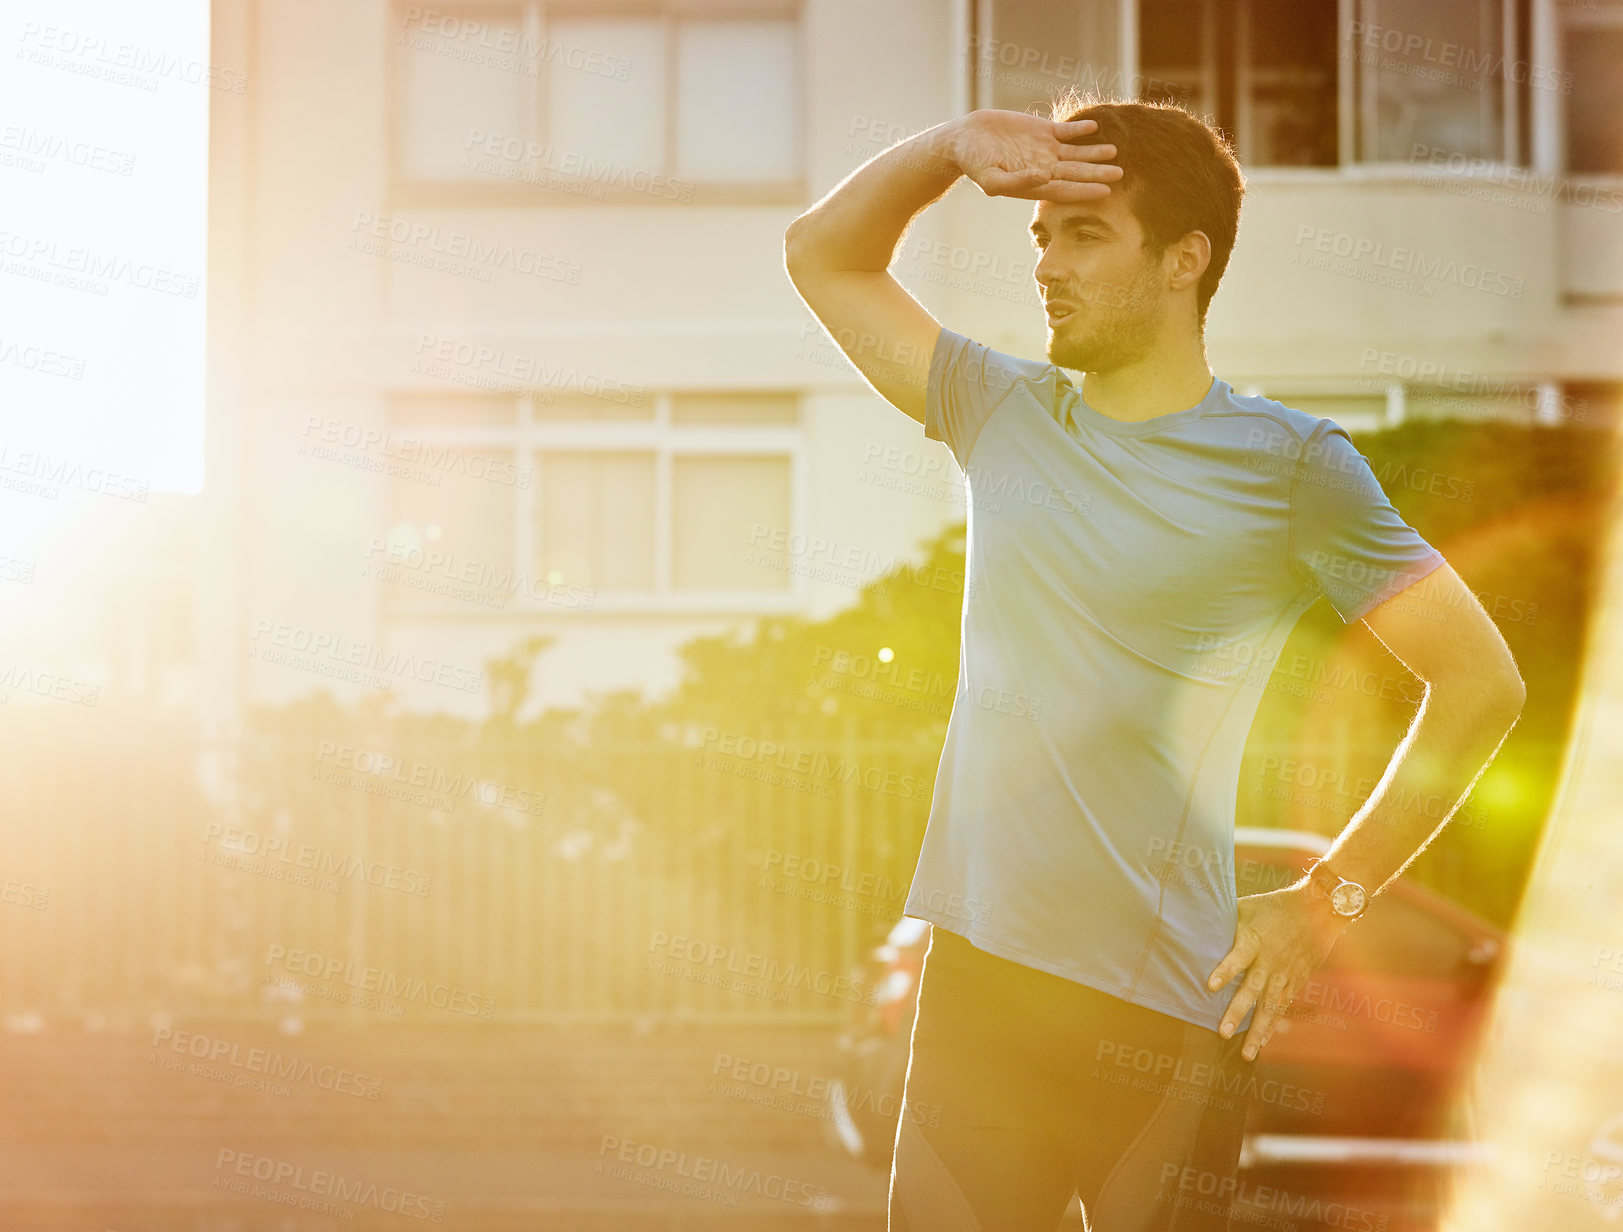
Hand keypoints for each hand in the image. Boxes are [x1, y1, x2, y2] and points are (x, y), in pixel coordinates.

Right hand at [945, 110, 1122, 202]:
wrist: (966, 139)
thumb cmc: (974, 164)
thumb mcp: (991, 178)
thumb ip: (1016, 183)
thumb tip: (1042, 178)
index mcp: (1034, 184)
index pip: (1065, 190)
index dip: (1085, 191)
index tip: (1105, 192)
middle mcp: (1044, 168)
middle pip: (1077, 172)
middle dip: (1098, 173)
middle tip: (1120, 173)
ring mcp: (1045, 149)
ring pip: (1077, 152)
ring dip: (1094, 152)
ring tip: (1113, 151)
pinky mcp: (1042, 130)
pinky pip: (1066, 131)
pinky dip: (1080, 129)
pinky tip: (1094, 126)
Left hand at [1206, 883, 1350, 1060]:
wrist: (1318, 911)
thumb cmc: (1275, 906)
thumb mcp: (1247, 907)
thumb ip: (1225, 921)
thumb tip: (1195, 923)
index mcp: (1254, 939)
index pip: (1238, 957)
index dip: (1225, 970)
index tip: (1210, 986)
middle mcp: (1270, 961)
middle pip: (1253, 990)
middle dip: (1238, 1012)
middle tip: (1223, 1033)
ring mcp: (1284, 974)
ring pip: (1270, 1007)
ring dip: (1258, 1031)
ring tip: (1247, 1054)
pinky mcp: (1295, 981)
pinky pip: (1282, 1007)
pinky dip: (1272, 1026)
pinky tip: (1263, 1044)